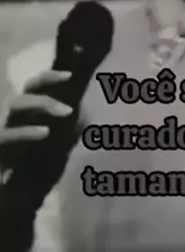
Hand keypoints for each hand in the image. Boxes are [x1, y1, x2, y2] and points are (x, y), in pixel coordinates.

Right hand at [0, 69, 79, 211]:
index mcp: (31, 110)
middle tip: (70, 87)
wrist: (16, 199)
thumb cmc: (39, 166)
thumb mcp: (61, 145)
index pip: (38, 84)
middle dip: (47, 82)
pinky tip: (45, 132)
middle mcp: (16, 115)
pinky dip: (27, 132)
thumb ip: (72, 128)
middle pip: (28, 88)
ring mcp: (4, 128)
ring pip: (17, 103)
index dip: (51, 76)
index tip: (70, 75)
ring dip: (43, 103)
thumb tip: (87, 113)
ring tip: (67, 112)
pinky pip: (7, 135)